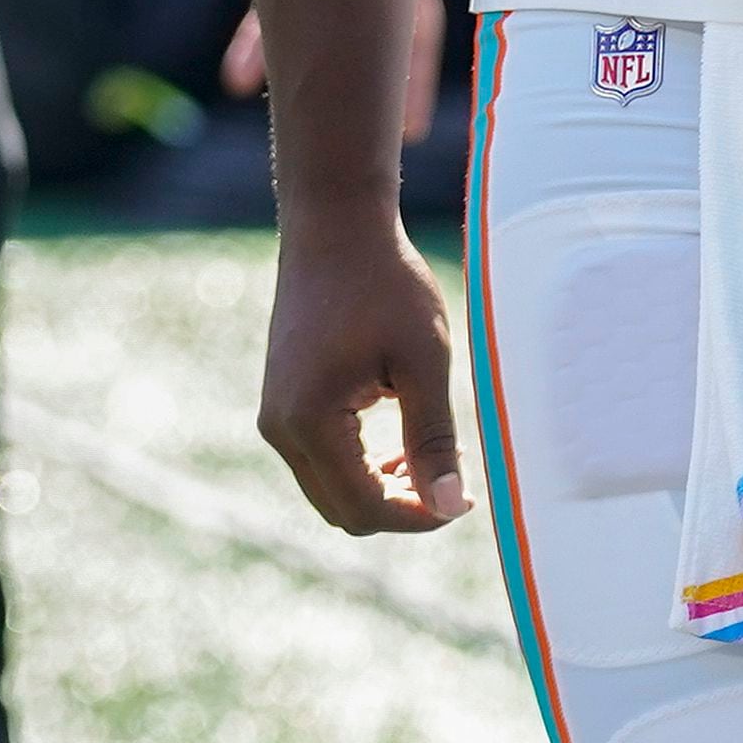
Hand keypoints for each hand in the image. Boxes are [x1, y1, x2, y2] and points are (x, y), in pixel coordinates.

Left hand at [224, 0, 471, 144]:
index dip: (412, 79)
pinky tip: (234, 80)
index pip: (417, 33)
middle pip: (363, 46)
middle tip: (362, 148)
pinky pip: (265, 10)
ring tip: (287, 115)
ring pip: (307, 33)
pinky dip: (253, 43)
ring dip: (295, 70)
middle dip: (364, 94)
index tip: (409, 130)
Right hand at [260, 225, 467, 534]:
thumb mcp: (423, 361)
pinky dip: (360, 466)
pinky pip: (319, 460)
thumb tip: (450, 508)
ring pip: (329, 490)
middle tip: (455, 482)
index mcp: (309, 420)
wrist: (334, 224)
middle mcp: (280, 426)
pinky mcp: (281, 400)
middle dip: (400, 509)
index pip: (365, 509)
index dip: (420, 518)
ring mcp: (275, 413)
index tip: (466, 498)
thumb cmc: (385, 283)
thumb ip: (433, 440)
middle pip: (343, 510)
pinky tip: (401, 438)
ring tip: (432, 458)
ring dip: (381, 490)